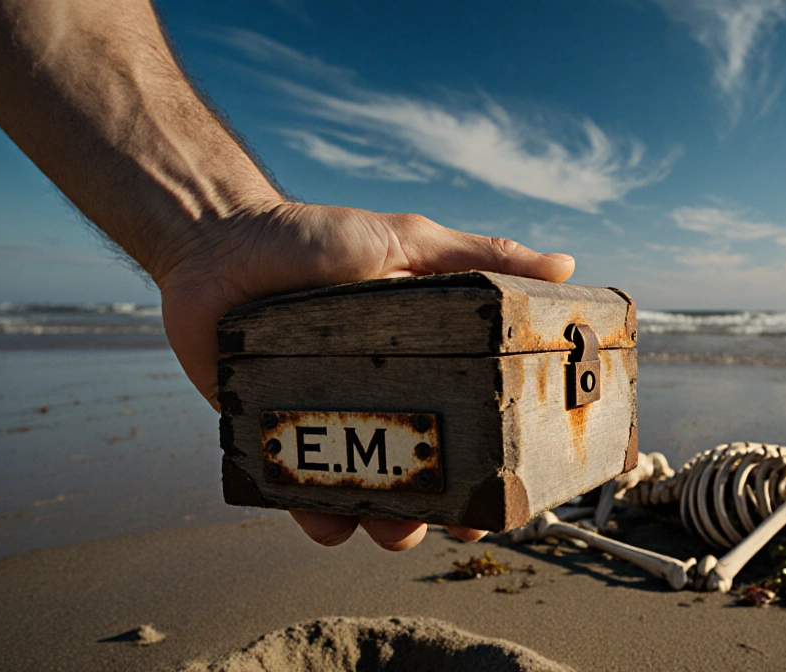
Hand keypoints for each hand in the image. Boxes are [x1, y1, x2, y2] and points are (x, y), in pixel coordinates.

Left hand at [157, 201, 574, 550]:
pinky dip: (312, 514)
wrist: (220, 239)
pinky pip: (293, 493)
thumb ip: (481, 257)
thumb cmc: (316, 236)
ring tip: (393, 526)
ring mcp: (325, 422)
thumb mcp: (407, 242)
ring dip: (385, 524)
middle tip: (455, 525)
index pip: (468, 426)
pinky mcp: (269, 436)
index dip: (491, 467)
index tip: (508, 494)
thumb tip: (565, 268)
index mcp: (421, 364)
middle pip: (421, 477)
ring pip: (363, 498)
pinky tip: (325, 518)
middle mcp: (379, 400)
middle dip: (443, 514)